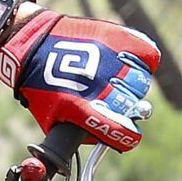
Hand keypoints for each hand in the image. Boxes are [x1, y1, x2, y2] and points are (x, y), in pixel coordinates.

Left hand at [0, 9, 161, 149]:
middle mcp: (101, 85)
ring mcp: (112, 59)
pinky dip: (143, 61)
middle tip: (113, 101)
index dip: (126, 137)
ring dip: (133, 85)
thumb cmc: (43, 89)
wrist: (33, 45)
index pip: (124, 133)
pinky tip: (128, 64)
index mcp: (85, 110)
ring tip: (117, 80)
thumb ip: (82, 135)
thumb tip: (108, 142)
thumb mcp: (53, 120)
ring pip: (142, 81)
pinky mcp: (119, 37)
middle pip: (135, 106)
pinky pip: (148, 55)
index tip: (125, 133)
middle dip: (126, 108)